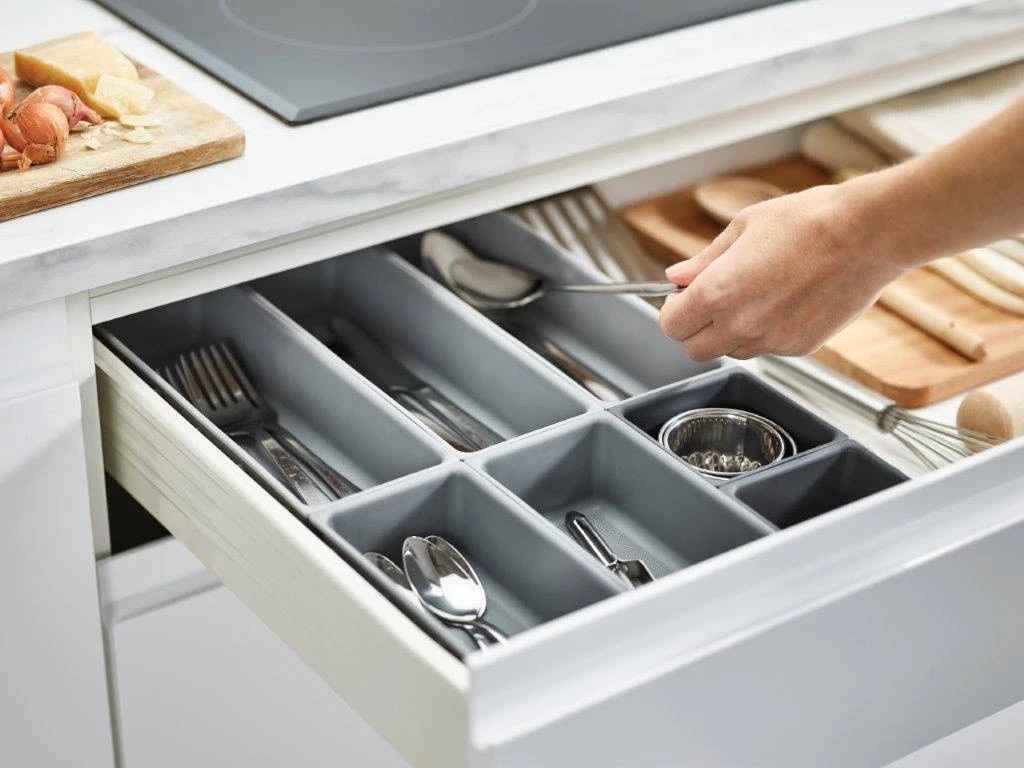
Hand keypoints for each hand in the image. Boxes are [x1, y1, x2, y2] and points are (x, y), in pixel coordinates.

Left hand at [659, 184, 908, 360]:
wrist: (865, 235)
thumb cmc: (808, 222)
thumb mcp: (743, 228)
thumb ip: (704, 261)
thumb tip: (677, 275)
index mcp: (717, 293)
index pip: (671, 326)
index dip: (672, 311)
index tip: (680, 298)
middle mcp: (741, 325)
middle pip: (695, 350)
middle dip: (695, 329)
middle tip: (710, 302)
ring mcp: (771, 341)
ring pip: (731, 352)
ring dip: (729, 333)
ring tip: (753, 296)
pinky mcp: (799, 348)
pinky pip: (767, 349)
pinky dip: (765, 334)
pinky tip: (782, 302)